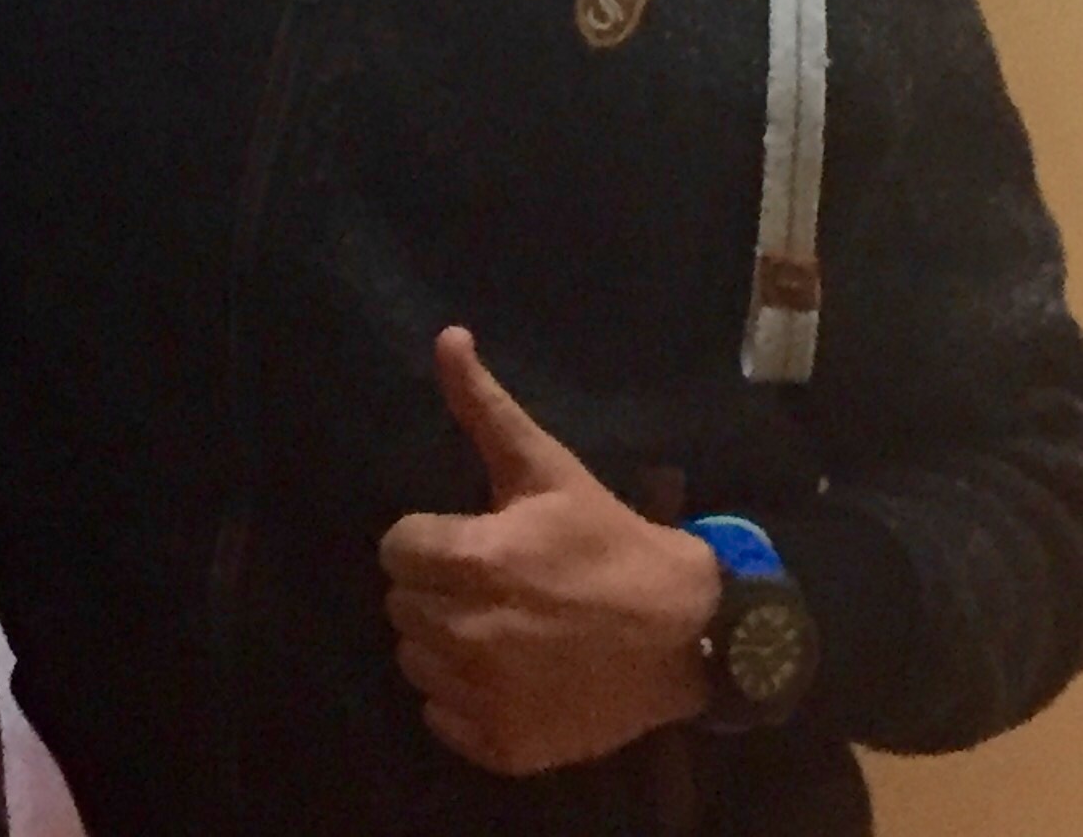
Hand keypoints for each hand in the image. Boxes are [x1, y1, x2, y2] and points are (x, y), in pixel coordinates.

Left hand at [378, 327, 719, 778]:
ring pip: (415, 662)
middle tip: (488, 582)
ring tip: (496, 625)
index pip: (395, 549)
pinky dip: (464, 702)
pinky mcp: (504, 745)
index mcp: (473, 560)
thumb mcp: (547, 468)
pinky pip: (442, 719)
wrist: (687, 634)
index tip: (471, 541)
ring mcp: (486, 696)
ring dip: (443, 644)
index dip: (429, 539)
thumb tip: (447, 336)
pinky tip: (505, 676)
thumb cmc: (609, 542)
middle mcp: (469, 632)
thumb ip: (484, 408)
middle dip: (435, 587)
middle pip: (401, 604)